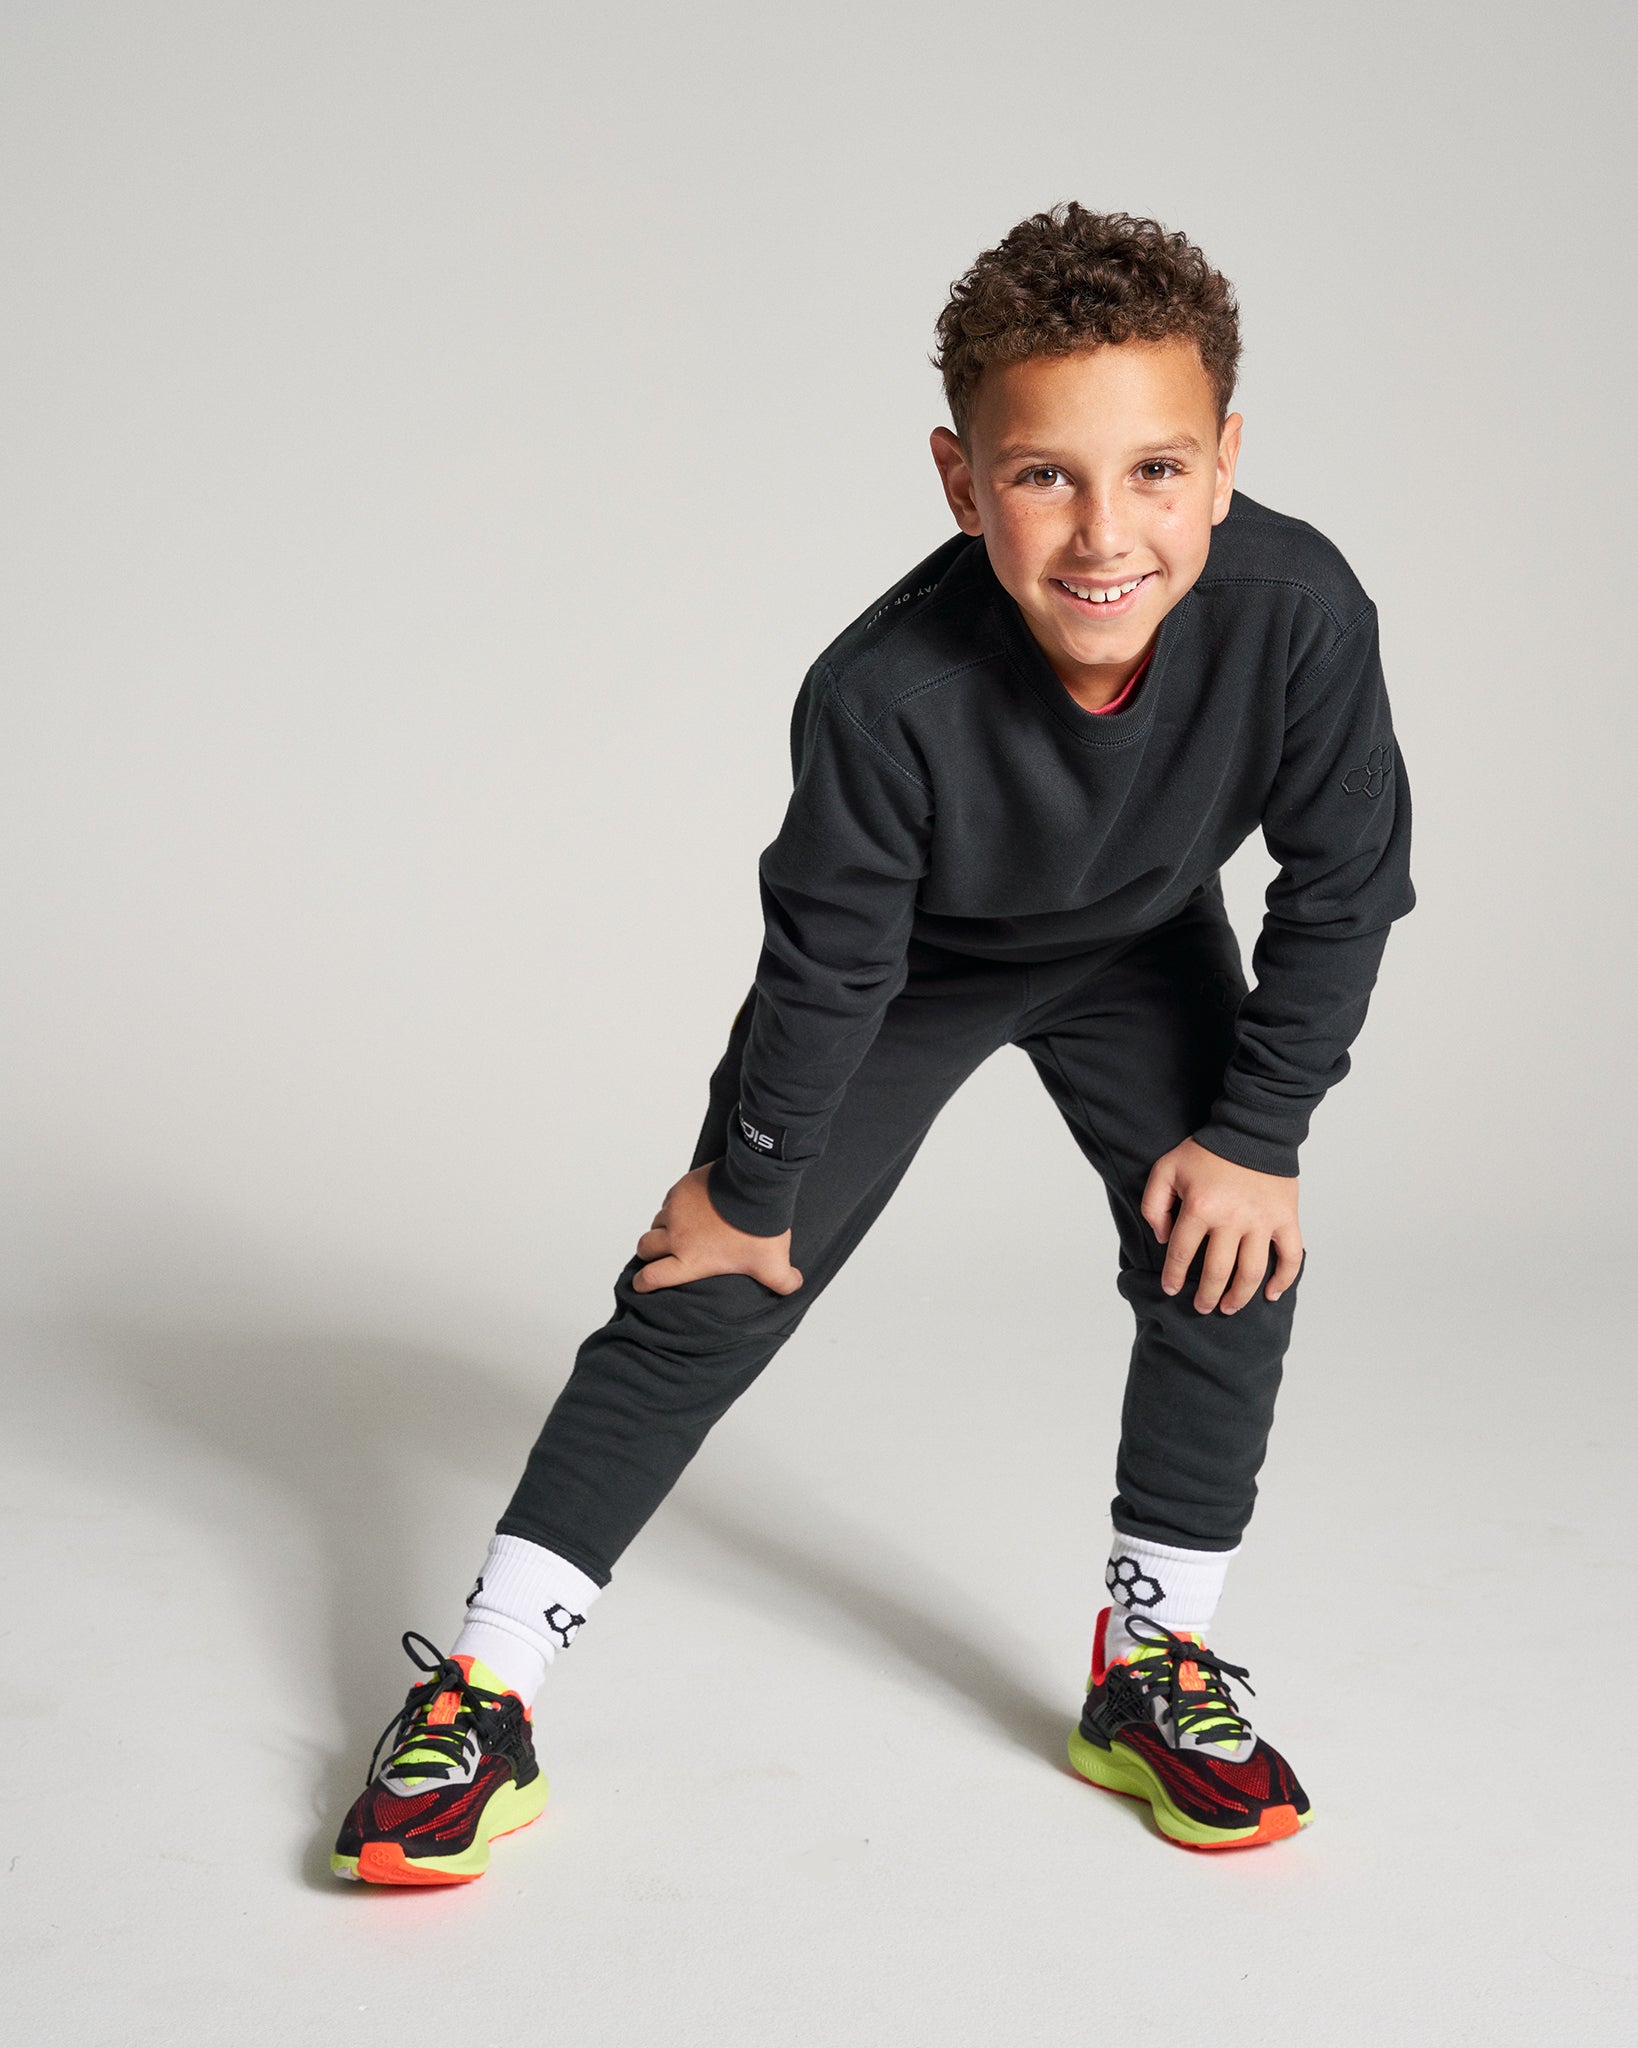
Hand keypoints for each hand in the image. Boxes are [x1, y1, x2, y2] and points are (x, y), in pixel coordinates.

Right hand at [632, 1162, 804, 1295]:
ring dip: (664, 1227)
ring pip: (657, 1222)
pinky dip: (675, 1206)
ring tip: (682, 1228)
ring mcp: (675, 1211)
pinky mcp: (680, 1189)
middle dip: (649, 1252)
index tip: (642, 1282)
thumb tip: (793, 1285)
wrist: (756, 1186)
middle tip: (659, 1254)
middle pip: (645, 1248)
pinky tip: (693, 1206)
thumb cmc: (759, 1228)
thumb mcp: (772, 1263)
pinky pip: (669, 1200)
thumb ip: (782, 1281)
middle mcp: (676, 1237)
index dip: (642, 1283)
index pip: (651, 1278)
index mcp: (690, 1261)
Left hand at [1140, 1137, 1301, 1313]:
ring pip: (1251, 1272)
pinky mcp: (1286, 1218)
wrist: (1251, 1130)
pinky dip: (1284, 1279)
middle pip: (1217, 1271)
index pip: (1181, 1254)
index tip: (1170, 1289)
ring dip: (1239, 1296)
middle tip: (1201, 1307)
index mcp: (1200, 1207)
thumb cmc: (1206, 1151)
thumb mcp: (1165, 1169)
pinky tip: (1271, 1294)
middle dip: (1206, 1295)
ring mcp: (1262, 1221)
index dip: (1173, 1276)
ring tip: (1228, 1308)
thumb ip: (1153, 1204)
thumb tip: (1164, 1239)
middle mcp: (1232, 1219)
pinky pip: (1291, 1256)